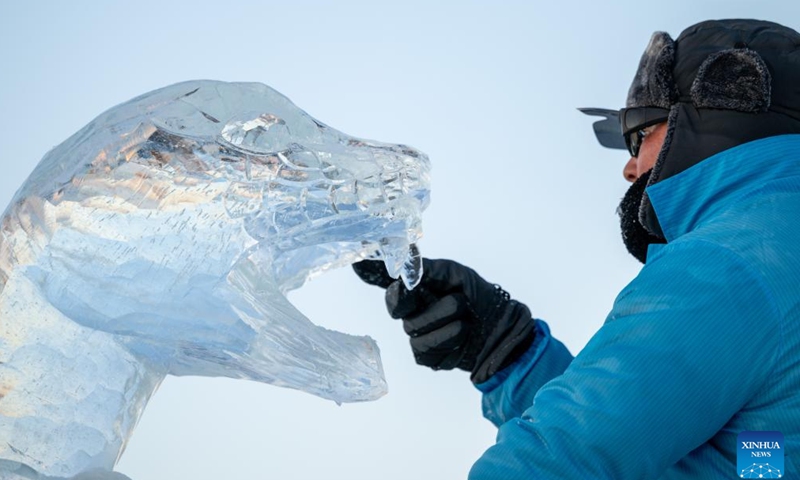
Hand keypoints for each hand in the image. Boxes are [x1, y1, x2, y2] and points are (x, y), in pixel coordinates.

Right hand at [353, 258, 534, 383]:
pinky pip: (427, 349)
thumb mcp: (455, 275)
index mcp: (415, 289)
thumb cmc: (479, 298)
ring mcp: (416, 335)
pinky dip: (451, 341)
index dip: (369, 272)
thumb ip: (427, 269)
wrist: (501, 331)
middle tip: (459, 301)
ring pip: (416, 330)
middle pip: (399, 308)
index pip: (385, 281)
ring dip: (450, 323)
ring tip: (467, 320)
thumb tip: (405, 256)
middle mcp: (411, 311)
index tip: (359, 263)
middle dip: (436, 305)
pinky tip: (463, 338)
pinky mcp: (425, 357)